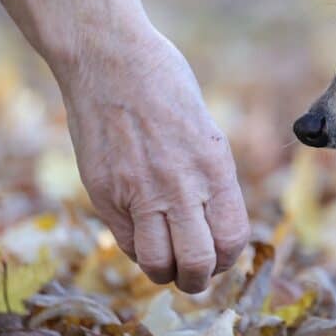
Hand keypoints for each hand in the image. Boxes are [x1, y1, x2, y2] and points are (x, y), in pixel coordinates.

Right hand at [0, 0, 249, 291]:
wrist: (108, 57)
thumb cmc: (163, 83)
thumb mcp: (203, 128)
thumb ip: (207, 175)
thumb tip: (210, 218)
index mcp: (214, 166)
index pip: (231, 239)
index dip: (228, 258)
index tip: (220, 255)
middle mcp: (180, 185)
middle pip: (197, 264)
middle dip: (199, 278)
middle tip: (194, 273)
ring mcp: (138, 192)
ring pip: (157, 265)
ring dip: (165, 271)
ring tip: (166, 261)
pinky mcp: (103, 192)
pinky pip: (126, 242)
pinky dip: (137, 249)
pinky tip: (141, 233)